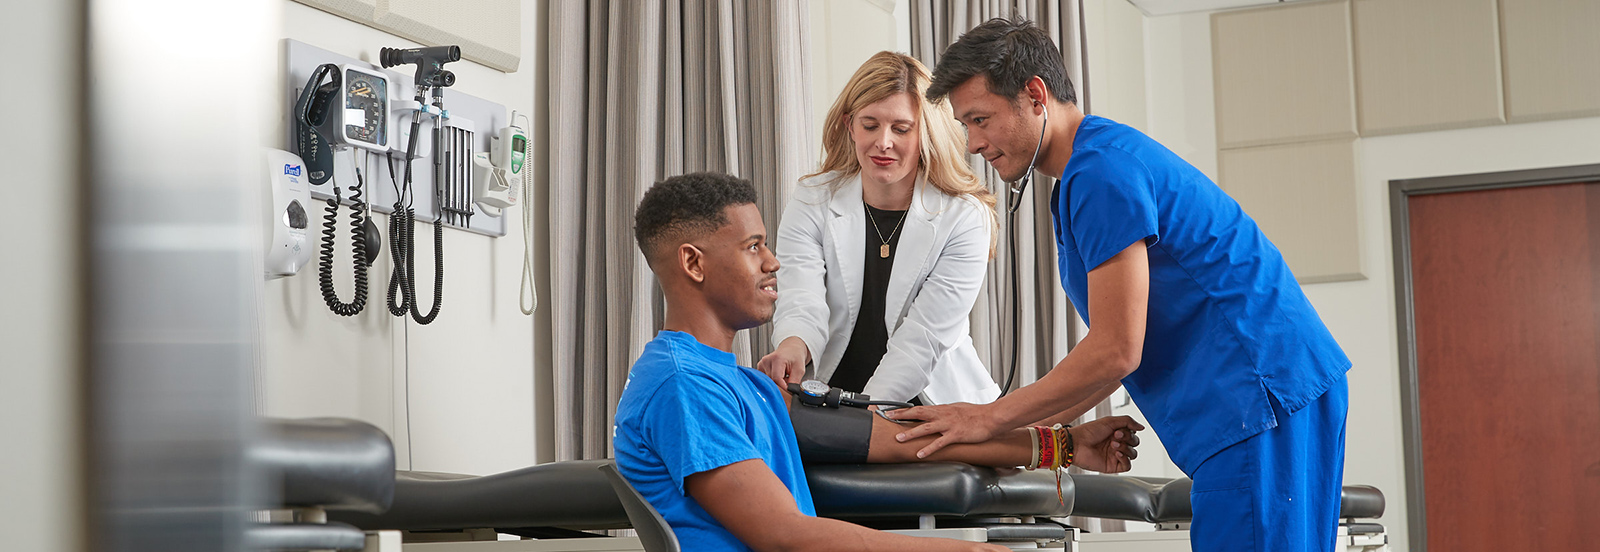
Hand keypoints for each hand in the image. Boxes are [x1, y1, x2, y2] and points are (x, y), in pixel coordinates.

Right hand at [755, 338, 808, 388]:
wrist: (791, 349)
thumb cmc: (795, 357)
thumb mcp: (799, 370)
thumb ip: (794, 382)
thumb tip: (790, 393)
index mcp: (777, 359)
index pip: (777, 379)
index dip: (784, 387)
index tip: (789, 392)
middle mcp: (767, 361)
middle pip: (771, 381)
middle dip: (781, 386)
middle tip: (788, 382)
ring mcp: (762, 364)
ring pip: (768, 382)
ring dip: (777, 383)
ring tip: (784, 377)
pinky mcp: (759, 368)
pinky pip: (765, 380)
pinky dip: (772, 381)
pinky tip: (778, 376)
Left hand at [885, 402, 1001, 458]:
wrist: (992, 417)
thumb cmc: (976, 414)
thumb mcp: (957, 409)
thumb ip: (944, 413)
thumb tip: (935, 414)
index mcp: (942, 409)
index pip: (919, 409)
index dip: (904, 410)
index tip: (891, 412)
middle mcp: (943, 415)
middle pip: (918, 413)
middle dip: (901, 416)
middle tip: (887, 418)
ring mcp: (949, 424)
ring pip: (926, 428)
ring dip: (911, 433)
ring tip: (899, 438)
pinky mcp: (956, 434)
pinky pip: (940, 442)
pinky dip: (929, 448)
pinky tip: (920, 453)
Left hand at [1067, 415, 1144, 472]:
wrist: (1076, 443)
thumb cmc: (1088, 431)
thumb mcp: (1110, 421)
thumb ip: (1128, 421)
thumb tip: (1142, 427)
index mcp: (1116, 433)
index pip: (1132, 434)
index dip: (1128, 432)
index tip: (1117, 430)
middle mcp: (1116, 444)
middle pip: (1134, 443)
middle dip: (1127, 439)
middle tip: (1115, 436)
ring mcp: (1114, 455)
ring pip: (1133, 454)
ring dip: (1126, 448)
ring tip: (1113, 445)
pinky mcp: (1112, 466)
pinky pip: (1127, 465)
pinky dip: (1125, 459)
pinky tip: (1117, 453)